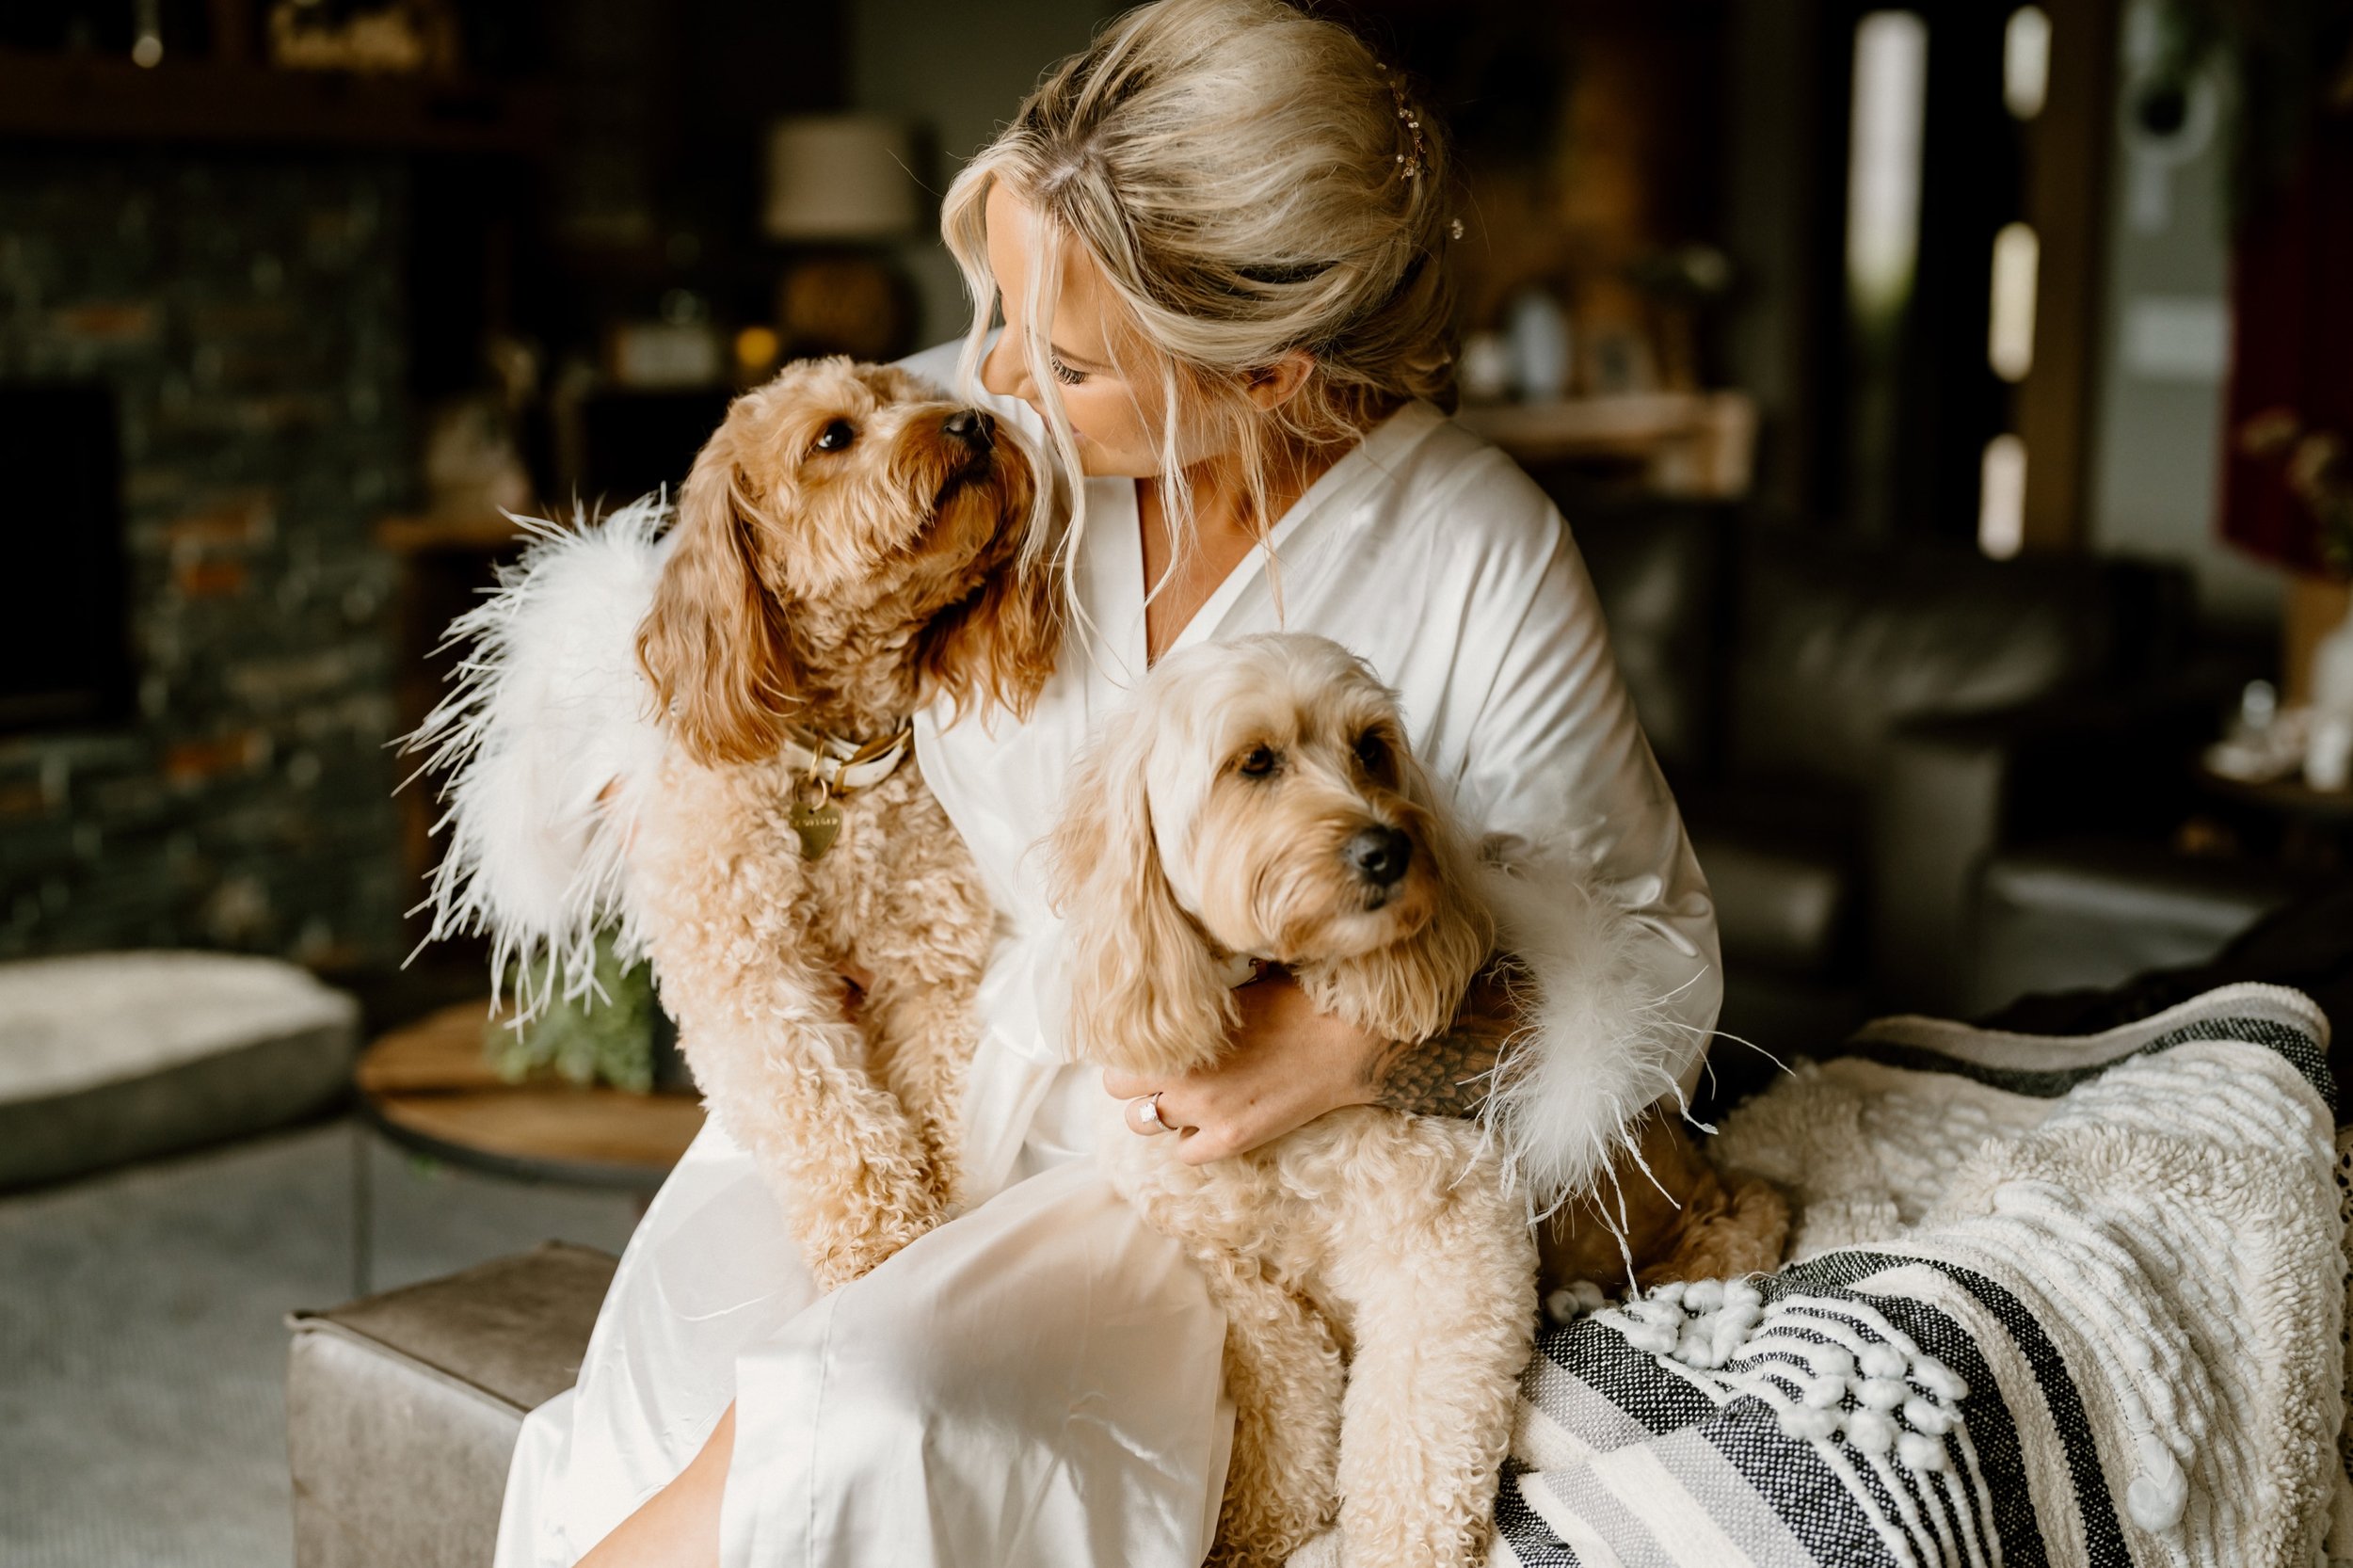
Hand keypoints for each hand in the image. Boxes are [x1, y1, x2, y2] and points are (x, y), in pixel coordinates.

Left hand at [1102, 969, 1382, 1164]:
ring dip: (1159, 1111)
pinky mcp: (1231, 1140)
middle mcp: (1183, 1076)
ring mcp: (1206, 1112)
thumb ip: (1193, 1004)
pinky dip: (1193, 1141)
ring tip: (1184, 1098)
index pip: (1116, 1048)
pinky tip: (1212, 1121)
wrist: (1343, 1043)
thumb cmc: (1293, 1003)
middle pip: (1119, 1091)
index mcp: (1180, 1034)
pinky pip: (1185, 1154)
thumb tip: (1169, 989)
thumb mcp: (1234, 988)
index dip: (1128, 1049)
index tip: (1144, 1047)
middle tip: (1159, 1073)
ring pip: (1144, 1124)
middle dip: (1134, 1081)